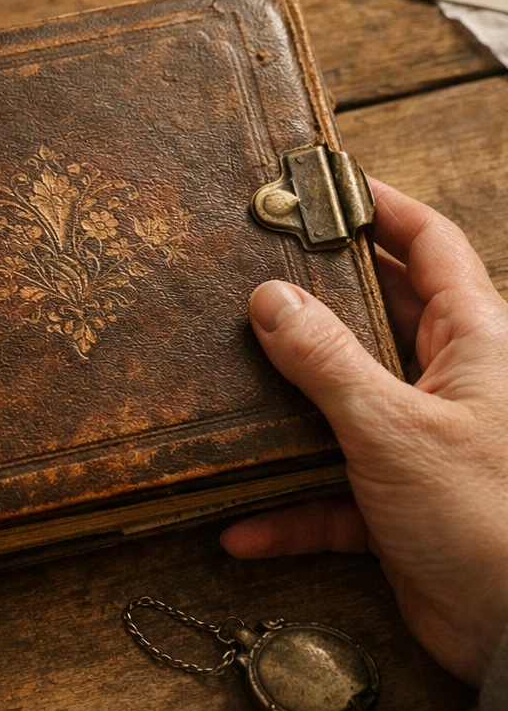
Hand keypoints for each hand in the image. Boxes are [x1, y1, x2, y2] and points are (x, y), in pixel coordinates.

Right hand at [222, 180, 507, 687]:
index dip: (382, 208)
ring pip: (341, 400)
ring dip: (288, 405)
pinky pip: (329, 490)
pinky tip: (242, 526)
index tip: (327, 184)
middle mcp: (448, 382)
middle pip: (376, 315)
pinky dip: (288, 506)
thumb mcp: (393, 426)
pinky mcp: (395, 501)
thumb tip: (269, 299)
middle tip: (251, 272)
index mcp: (474, 341)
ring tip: (228, 380)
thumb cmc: (487, 517)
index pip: (430, 245)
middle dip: (315, 298)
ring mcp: (418, 440)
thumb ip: (325, 360)